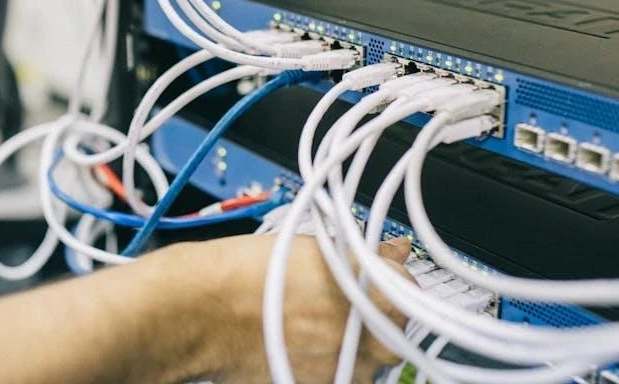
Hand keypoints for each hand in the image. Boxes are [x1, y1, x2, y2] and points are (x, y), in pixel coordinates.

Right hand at [160, 234, 413, 383]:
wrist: (206, 309)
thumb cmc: (254, 273)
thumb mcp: (322, 248)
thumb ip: (370, 257)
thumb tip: (395, 251)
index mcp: (380, 294)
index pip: (412, 291)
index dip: (392, 285)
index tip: (376, 283)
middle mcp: (372, 339)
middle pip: (393, 332)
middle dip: (372, 321)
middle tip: (340, 308)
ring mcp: (348, 372)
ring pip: (368, 362)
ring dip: (350, 348)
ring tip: (312, 331)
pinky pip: (339, 379)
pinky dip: (326, 368)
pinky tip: (301, 350)